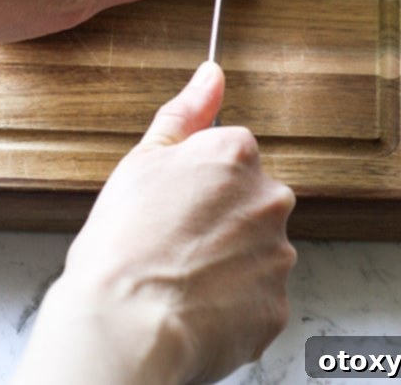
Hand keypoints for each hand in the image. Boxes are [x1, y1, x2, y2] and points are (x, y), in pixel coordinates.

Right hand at [12, 63, 296, 384]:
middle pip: (249, 202)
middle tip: (175, 243)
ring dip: (229, 262)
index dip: (198, 183)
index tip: (175, 204)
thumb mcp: (144, 160)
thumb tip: (211, 74)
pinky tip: (197, 306)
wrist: (124, 325)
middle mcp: (269, 199)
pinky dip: (233, 303)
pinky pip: (257, 298)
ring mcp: (277, 255)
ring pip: (256, 251)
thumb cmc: (124, 243)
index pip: (231, 156)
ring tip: (181, 279)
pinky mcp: (275, 307)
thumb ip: (186, 112)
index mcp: (237, 155)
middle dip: (220, 220)